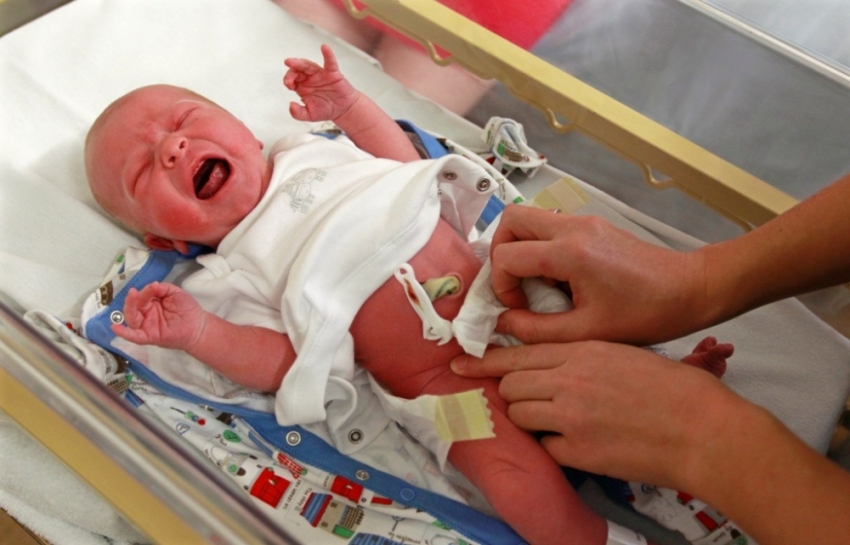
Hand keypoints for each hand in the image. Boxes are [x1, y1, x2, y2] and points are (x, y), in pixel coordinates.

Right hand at [112, 281, 206, 350]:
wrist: (199, 326)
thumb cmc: (187, 309)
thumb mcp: (175, 293)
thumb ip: (162, 288)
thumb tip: (152, 285)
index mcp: (151, 304)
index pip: (142, 297)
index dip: (145, 291)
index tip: (154, 286)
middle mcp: (146, 315)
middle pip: (133, 307)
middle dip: (133, 299)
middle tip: (135, 292)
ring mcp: (146, 326)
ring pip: (132, 319)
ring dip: (129, 308)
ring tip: (132, 297)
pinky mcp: (149, 337)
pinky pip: (135, 336)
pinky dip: (124, 333)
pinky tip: (116, 328)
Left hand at [283, 44, 359, 122]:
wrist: (343, 110)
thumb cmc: (326, 110)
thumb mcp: (309, 115)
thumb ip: (298, 114)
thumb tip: (291, 105)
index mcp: (302, 86)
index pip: (291, 79)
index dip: (288, 79)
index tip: (289, 84)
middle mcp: (310, 78)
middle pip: (298, 69)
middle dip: (292, 70)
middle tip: (289, 74)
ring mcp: (321, 74)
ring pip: (309, 65)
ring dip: (301, 63)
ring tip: (293, 62)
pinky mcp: (332, 73)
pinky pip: (330, 62)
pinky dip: (328, 55)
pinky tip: (325, 48)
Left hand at [451, 341, 733, 489]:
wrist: (704, 430)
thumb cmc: (675, 389)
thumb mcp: (624, 354)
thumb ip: (584, 357)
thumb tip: (554, 368)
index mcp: (583, 350)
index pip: (518, 353)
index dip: (485, 360)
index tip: (459, 364)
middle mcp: (569, 379)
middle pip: (511, 384)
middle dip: (514, 392)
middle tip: (531, 400)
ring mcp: (569, 416)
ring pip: (520, 413)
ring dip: (532, 418)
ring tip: (562, 423)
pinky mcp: (577, 451)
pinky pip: (545, 446)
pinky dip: (556, 446)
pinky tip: (582, 443)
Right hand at [489, 205, 710, 344]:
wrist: (690, 290)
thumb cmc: (645, 314)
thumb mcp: (586, 332)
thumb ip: (536, 330)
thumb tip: (502, 322)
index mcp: (569, 252)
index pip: (506, 255)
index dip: (501, 286)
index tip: (519, 309)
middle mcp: (572, 227)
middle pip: (510, 220)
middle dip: (500, 255)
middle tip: (514, 287)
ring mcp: (583, 222)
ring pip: (528, 220)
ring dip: (520, 251)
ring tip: (536, 287)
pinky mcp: (592, 226)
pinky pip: (549, 229)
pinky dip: (541, 251)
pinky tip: (559, 282)